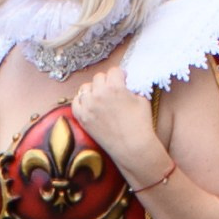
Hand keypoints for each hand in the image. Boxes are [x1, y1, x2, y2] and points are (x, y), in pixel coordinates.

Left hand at [70, 63, 170, 188]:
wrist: (132, 147)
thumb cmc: (141, 124)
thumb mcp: (142, 99)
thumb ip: (132, 87)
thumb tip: (127, 82)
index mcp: (115, 87)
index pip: (114, 70)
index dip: (120, 75)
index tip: (123, 81)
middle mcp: (99, 94)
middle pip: (99, 77)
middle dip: (107, 82)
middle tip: (113, 91)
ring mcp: (88, 106)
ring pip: (86, 87)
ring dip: (94, 90)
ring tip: (102, 98)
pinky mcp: (82, 118)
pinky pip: (76, 101)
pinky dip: (82, 101)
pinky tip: (91, 105)